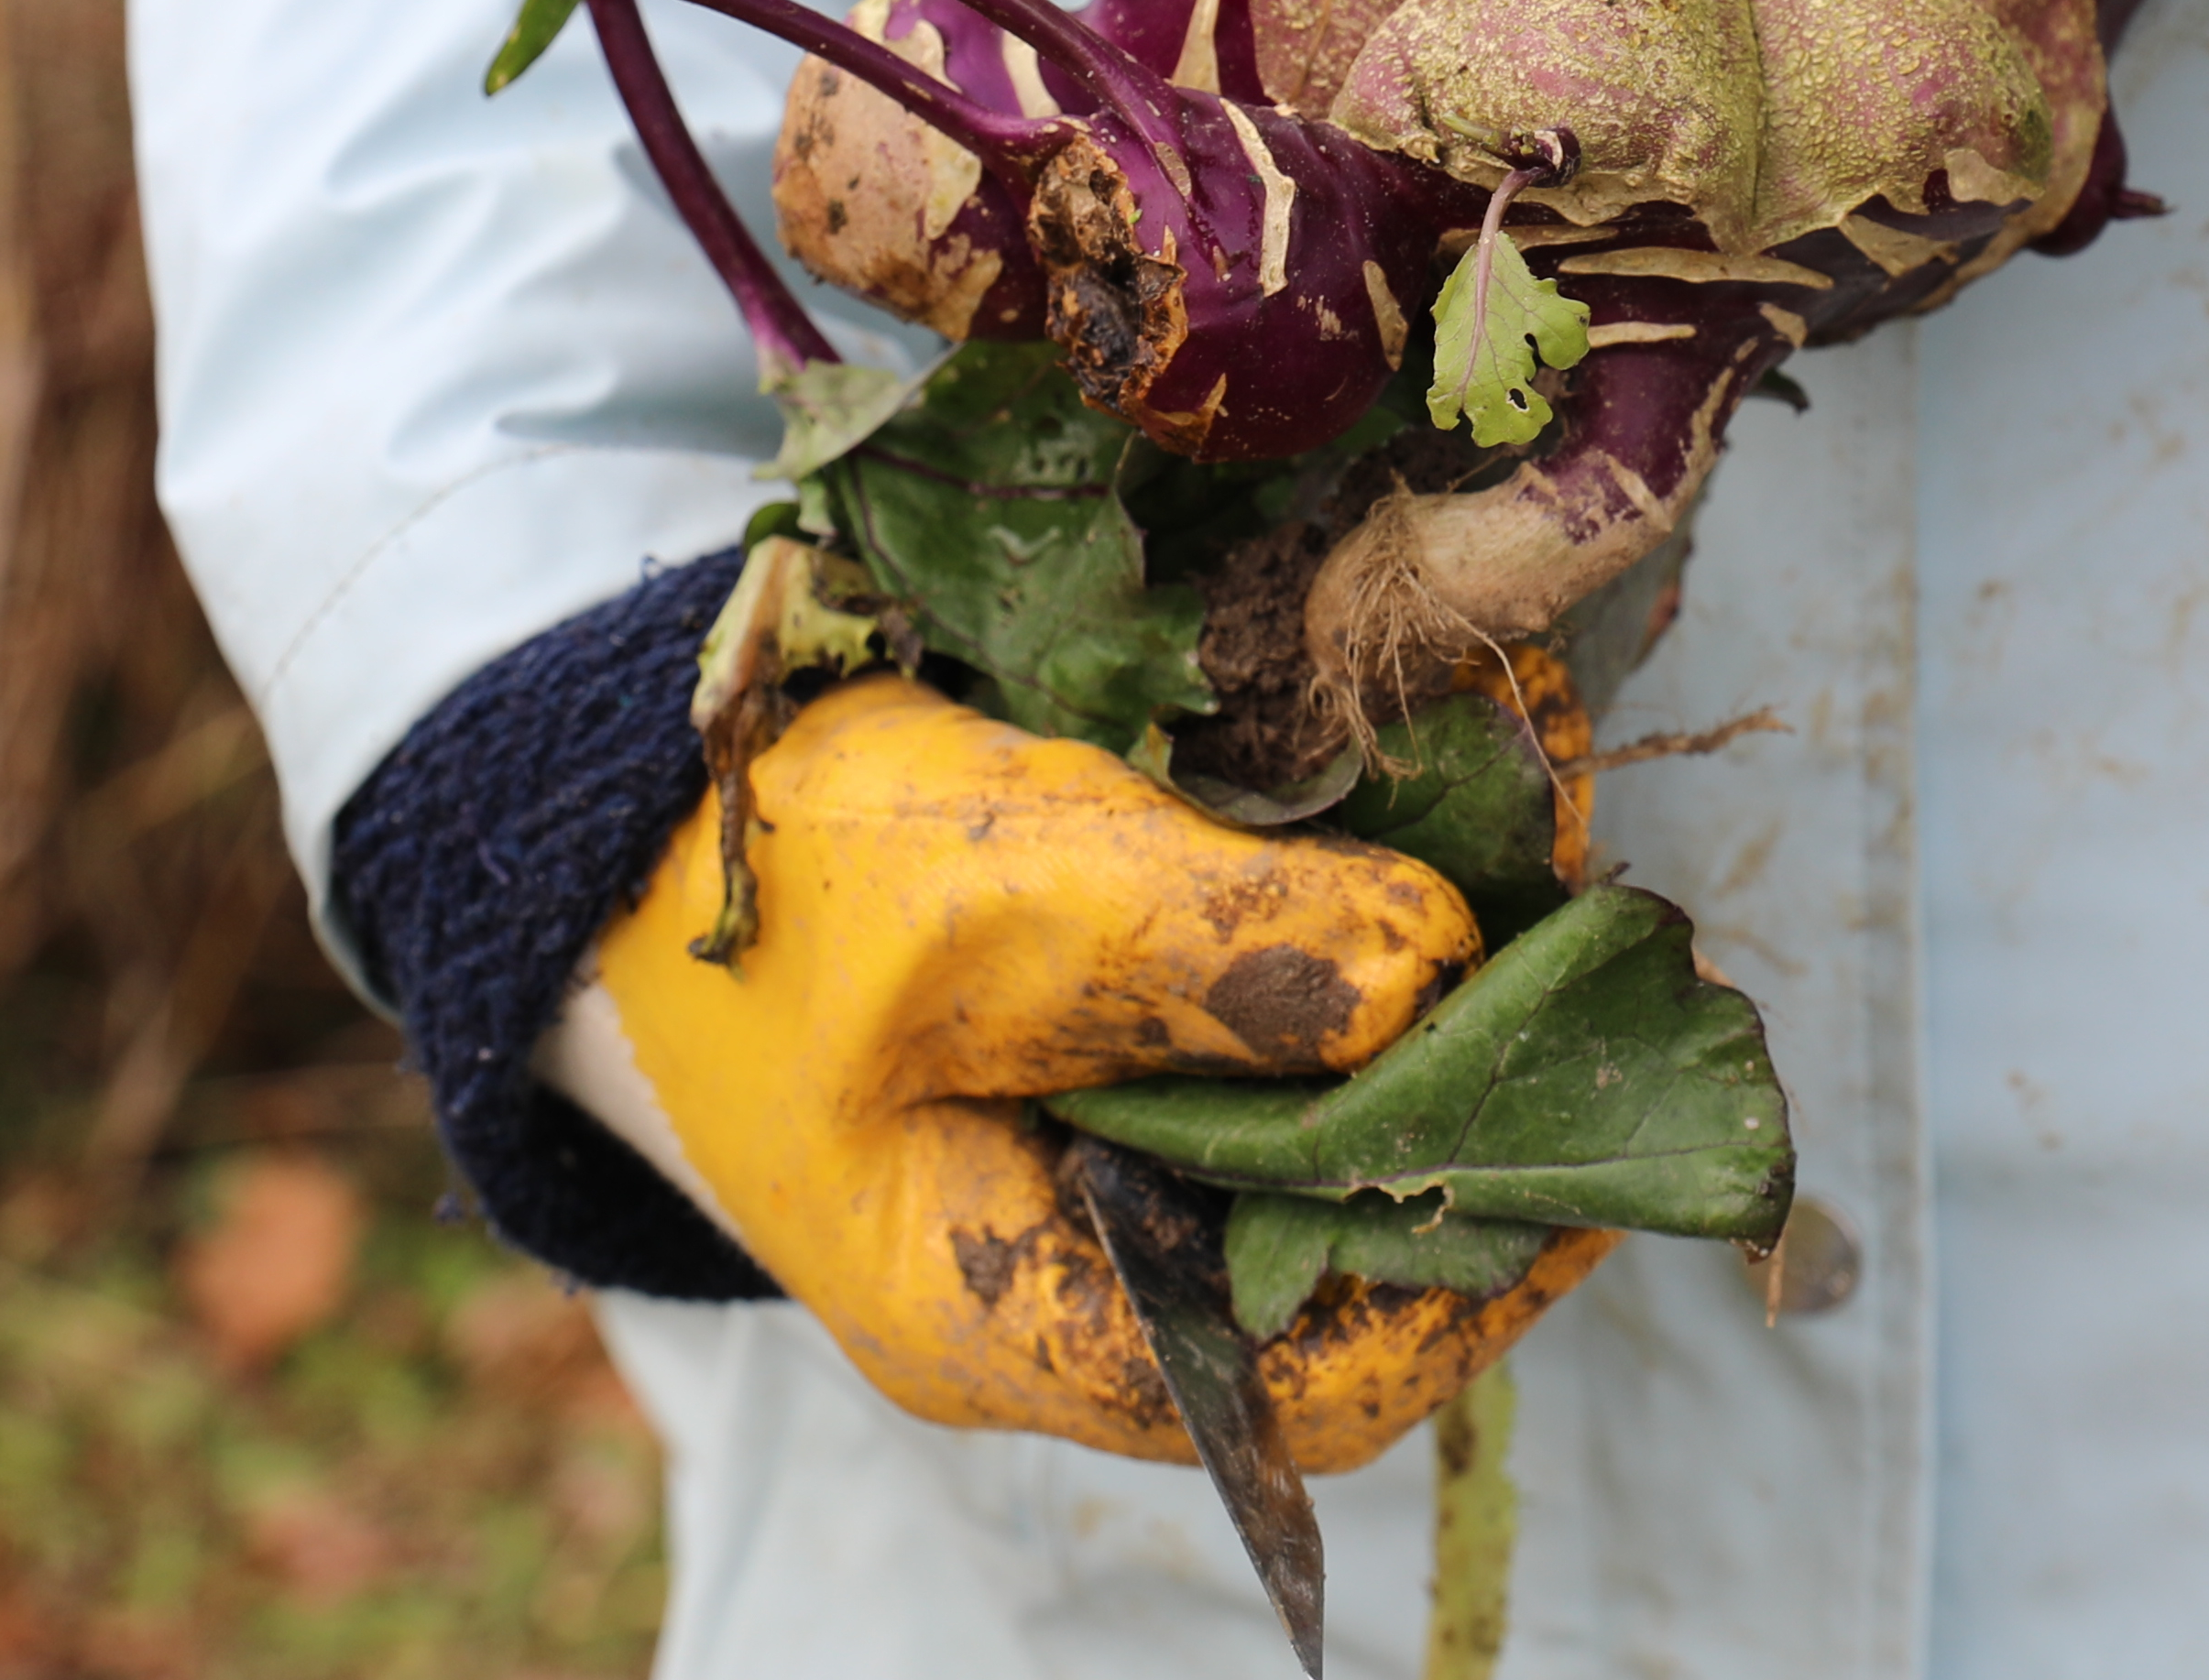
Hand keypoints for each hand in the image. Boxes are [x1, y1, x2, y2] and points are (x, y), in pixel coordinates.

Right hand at [564, 675, 1608, 1464]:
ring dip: (1431, 1049)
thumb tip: (1442, 966)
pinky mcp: (1087, 1093)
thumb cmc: (758, 874)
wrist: (614, 824)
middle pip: (1330, 1281)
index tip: (1594, 1129)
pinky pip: (1260, 1088)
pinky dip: (1353, 992)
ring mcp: (1070, 1198)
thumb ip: (1205, 942)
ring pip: (1312, 1176)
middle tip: (1594, 988)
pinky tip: (1425, 877)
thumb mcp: (974, 877)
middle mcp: (1056, 1293)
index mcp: (999, 1320)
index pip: (1310, 1383)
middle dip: (1472, 1138)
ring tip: (1535, 909)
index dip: (1477, 1271)